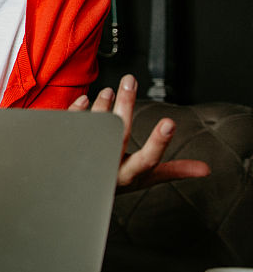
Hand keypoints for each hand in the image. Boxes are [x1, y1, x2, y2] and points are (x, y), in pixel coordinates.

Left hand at [70, 74, 210, 191]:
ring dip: (102, 106)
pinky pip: (69, 128)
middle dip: (125, 106)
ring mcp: (85, 157)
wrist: (78, 191)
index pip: (148, 159)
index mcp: (130, 174)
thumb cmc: (117, 180)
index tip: (169, 122)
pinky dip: (76, 111)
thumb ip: (174, 170)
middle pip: (118, 135)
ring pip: (93, 129)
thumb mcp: (145, 177)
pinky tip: (85, 99)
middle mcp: (107, 166)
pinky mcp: (67, 147)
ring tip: (109, 90)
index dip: (159, 142)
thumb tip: (205, 169)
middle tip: (130, 81)